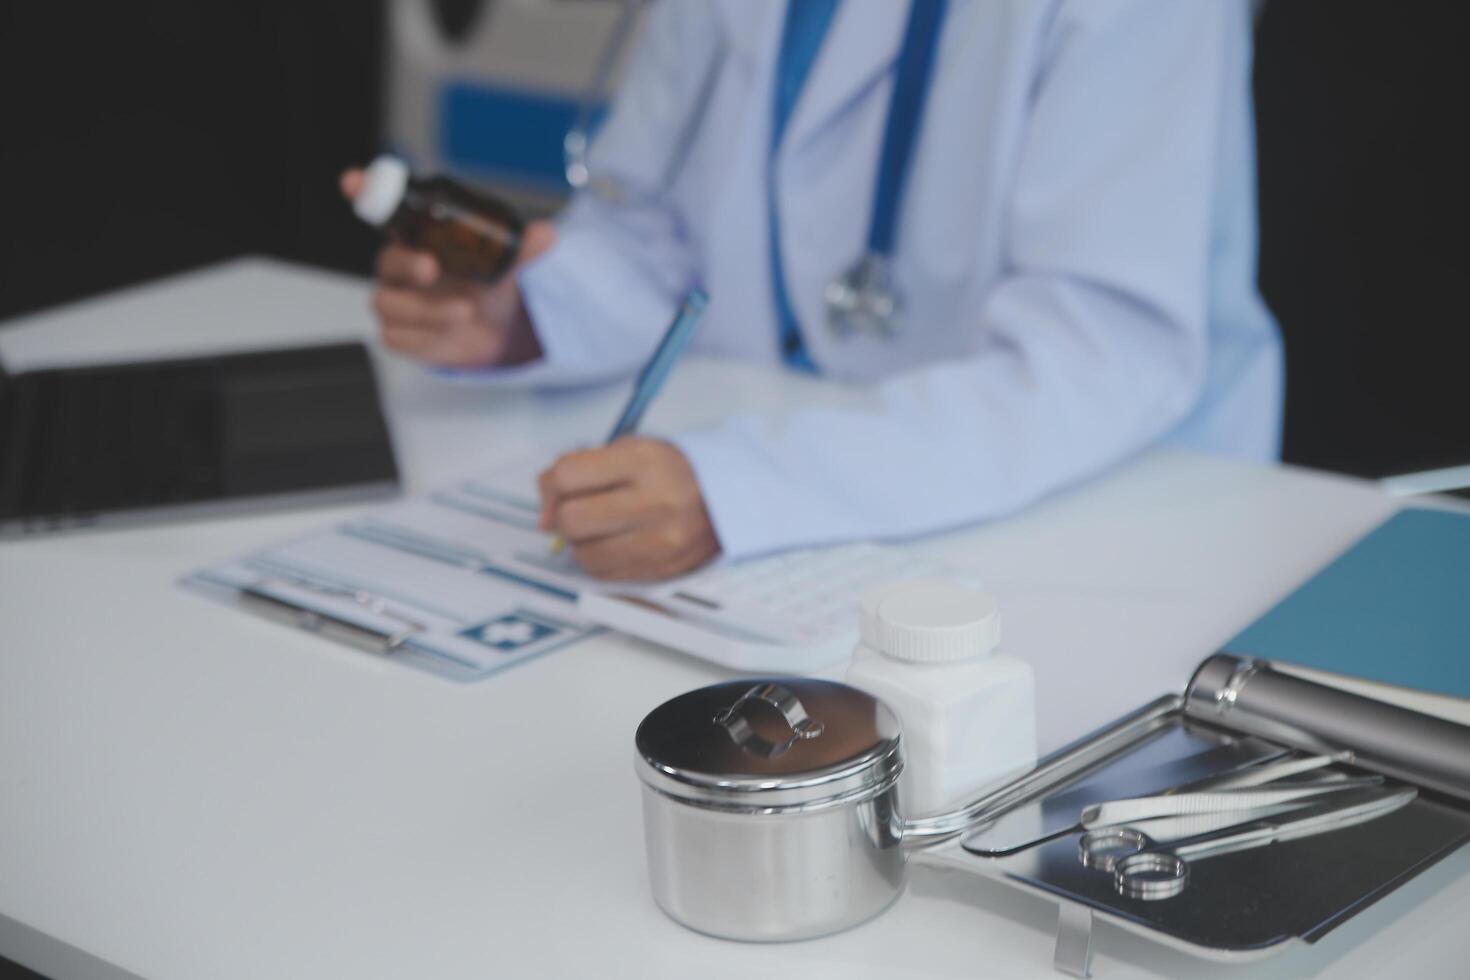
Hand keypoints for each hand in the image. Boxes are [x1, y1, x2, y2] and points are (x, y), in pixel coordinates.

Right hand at [340, 168, 555, 367]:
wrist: (495, 329)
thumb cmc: (485, 283)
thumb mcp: (504, 263)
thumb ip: (520, 249)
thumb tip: (545, 234)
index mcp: (418, 238)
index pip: (384, 210)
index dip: (364, 192)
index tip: (352, 181)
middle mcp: (399, 268)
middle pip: (385, 261)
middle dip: (406, 263)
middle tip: (432, 267)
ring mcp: (396, 302)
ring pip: (389, 305)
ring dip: (427, 310)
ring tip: (465, 310)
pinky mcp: (400, 335)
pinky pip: (398, 338)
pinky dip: (427, 337)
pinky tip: (451, 334)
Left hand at [538, 438, 720, 580]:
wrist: (727, 497)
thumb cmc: (671, 471)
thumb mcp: (628, 449)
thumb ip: (578, 469)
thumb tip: (543, 517)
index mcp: (643, 461)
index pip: (567, 476)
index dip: (554, 484)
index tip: (562, 488)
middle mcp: (654, 502)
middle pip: (572, 520)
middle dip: (567, 515)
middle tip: (584, 508)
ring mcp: (660, 541)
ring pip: (584, 554)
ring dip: (583, 542)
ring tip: (604, 526)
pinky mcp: (661, 570)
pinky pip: (604, 575)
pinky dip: (601, 561)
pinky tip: (618, 543)